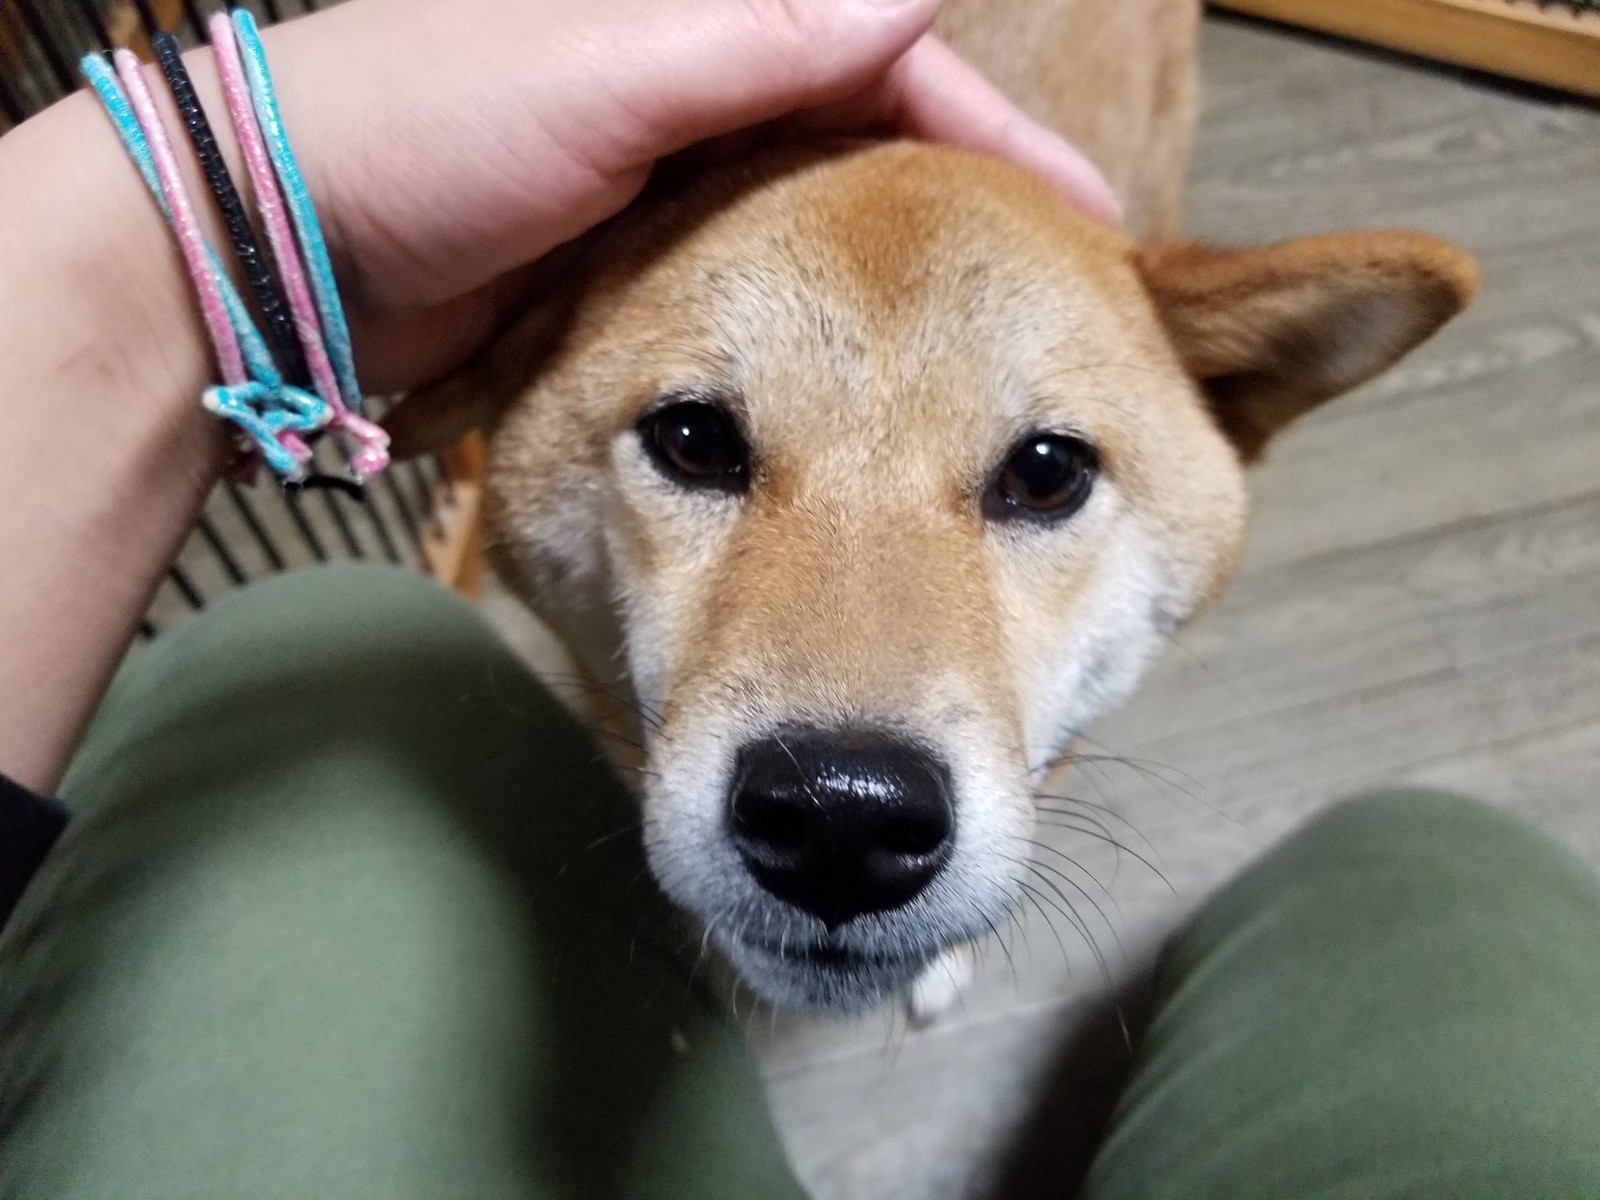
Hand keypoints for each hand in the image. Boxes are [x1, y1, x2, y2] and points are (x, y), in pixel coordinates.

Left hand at [264, 0, 1120, 392]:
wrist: (286, 246)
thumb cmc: (429, 132)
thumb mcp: (608, 73)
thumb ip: (767, 29)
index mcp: (699, 17)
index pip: (886, 60)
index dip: (994, 133)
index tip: (1083, 215)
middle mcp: (692, 82)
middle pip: (868, 133)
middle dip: (964, 198)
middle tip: (1057, 286)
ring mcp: (663, 175)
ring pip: (815, 213)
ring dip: (896, 263)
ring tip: (983, 332)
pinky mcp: (631, 256)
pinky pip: (750, 276)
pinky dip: (811, 306)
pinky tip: (863, 355)